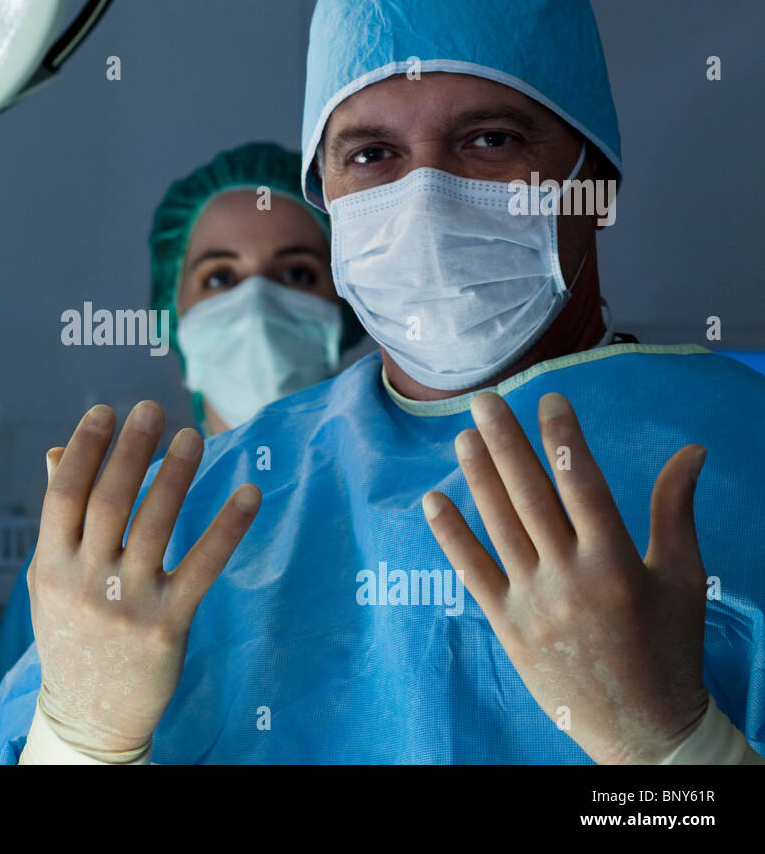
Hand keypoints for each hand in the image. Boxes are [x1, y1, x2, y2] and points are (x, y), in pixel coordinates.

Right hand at [28, 401, 260, 756]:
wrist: (90, 715)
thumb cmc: (71, 635)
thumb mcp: (48, 579)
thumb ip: (57, 518)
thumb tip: (56, 452)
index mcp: (49, 564)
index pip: (64, 494)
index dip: (84, 449)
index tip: (105, 412)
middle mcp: (84, 581)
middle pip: (109, 501)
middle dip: (131, 449)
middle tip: (152, 408)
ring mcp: (127, 604)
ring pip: (155, 525)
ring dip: (175, 474)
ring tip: (192, 435)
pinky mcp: (168, 624)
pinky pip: (202, 566)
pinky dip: (227, 527)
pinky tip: (247, 492)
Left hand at [421, 391, 709, 763]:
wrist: (642, 727)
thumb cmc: (670, 646)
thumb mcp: (682, 578)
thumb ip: (675, 510)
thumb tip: (692, 450)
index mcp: (616, 561)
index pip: (582, 482)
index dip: (563, 436)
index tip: (548, 398)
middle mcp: (570, 576)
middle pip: (530, 495)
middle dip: (506, 442)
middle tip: (484, 400)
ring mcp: (533, 601)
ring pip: (498, 525)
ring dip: (477, 477)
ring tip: (463, 436)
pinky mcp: (507, 624)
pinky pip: (472, 571)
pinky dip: (451, 535)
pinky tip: (433, 500)